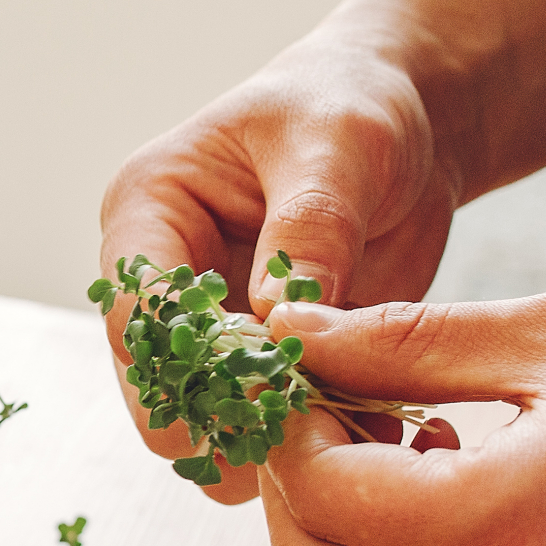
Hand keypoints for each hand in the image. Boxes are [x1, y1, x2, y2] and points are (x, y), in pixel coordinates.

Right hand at [98, 33, 459, 502]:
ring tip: (348, 436)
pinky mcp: (260, 365)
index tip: (261, 393)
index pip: (134, 311)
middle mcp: (164, 281)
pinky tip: (369, 435)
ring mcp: (209, 331)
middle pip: (158, 386)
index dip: (186, 363)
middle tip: (308, 437)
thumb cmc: (355, 103)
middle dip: (224, 418)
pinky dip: (313, 441)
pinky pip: (268, 427)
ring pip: (206, 422)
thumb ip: (309, 225)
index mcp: (148, 213)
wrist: (411, 125)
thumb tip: (277, 318)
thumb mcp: (339, 144)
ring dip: (269, 442)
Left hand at [255, 276, 545, 545]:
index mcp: (505, 528)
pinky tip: (450, 479)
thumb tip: (290, 332)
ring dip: (345, 534)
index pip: (318, 501)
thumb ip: (407, 341)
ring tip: (394, 435)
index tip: (303, 368)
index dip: (287, 429)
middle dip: (297, 490)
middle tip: (330, 404)